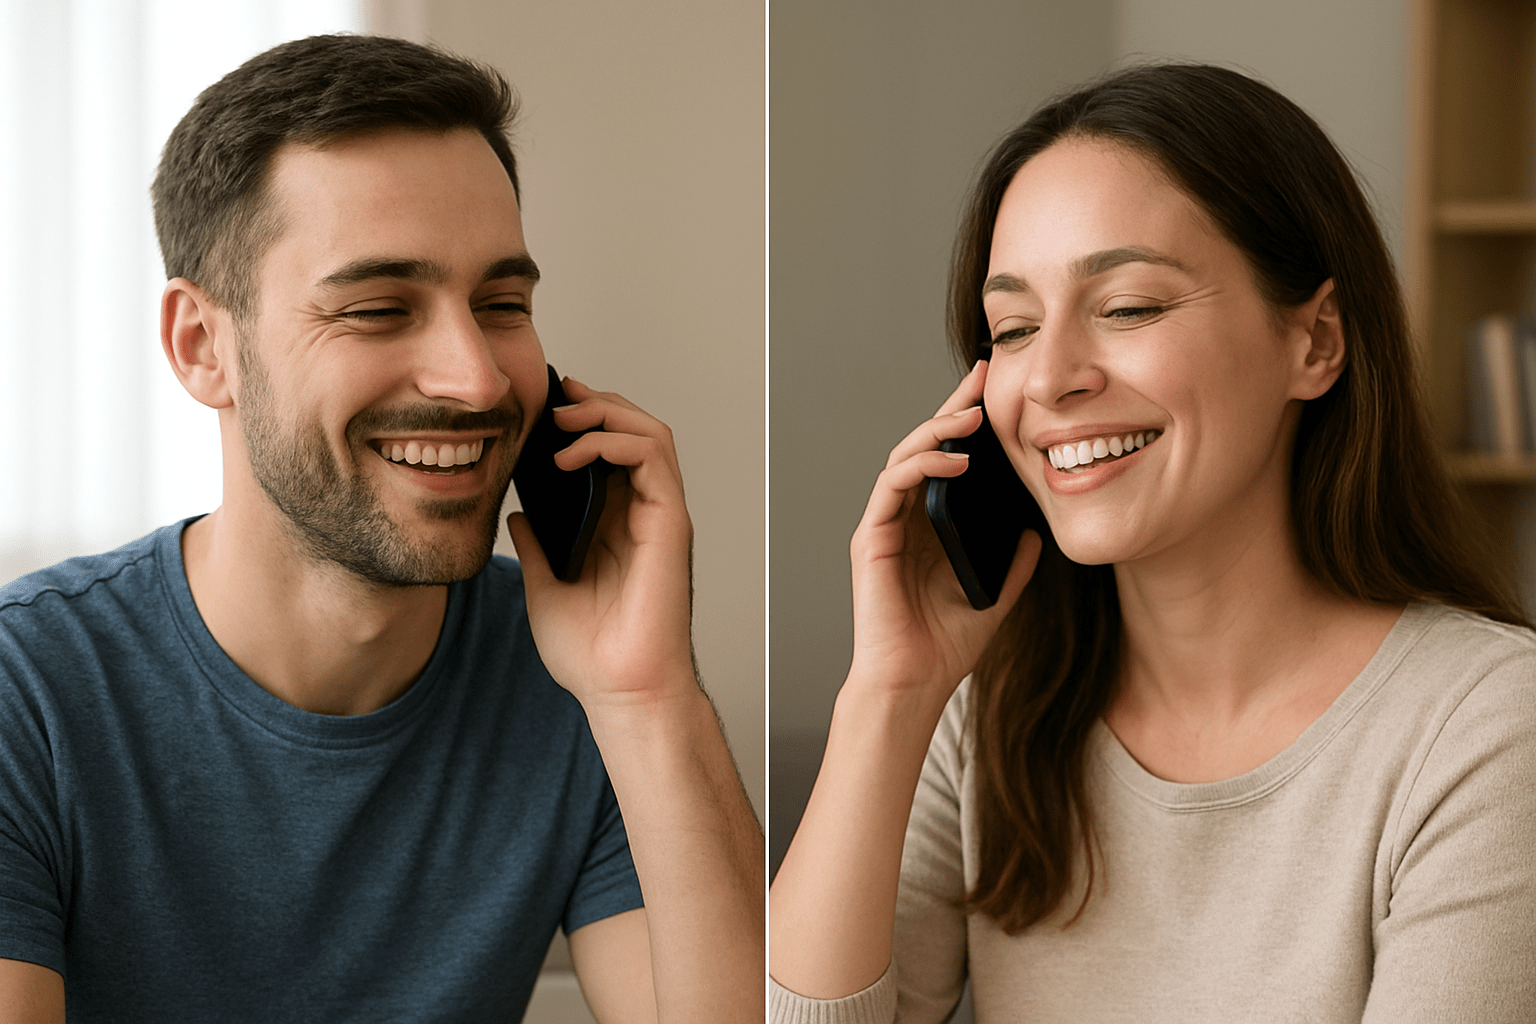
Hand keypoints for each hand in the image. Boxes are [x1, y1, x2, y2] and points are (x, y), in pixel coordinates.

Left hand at [506, 376, 695, 707]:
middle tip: (555, 398)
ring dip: (607, 413)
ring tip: (564, 418)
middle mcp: (643, 515)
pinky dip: (614, 440)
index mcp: (617, 525)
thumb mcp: (544, 587)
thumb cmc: (591, 655)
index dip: (584, 421)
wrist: (618, 691)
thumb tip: (518, 515)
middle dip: (596, 404)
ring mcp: (659, 516)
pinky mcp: (669, 523)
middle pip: (634, 431)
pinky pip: (652, 458)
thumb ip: (535, 547)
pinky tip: (573, 453)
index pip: (610, 452)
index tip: (545, 408)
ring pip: (650, 433)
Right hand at [847, 360, 1040, 702]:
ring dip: (937, 430)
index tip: (995, 392)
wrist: (914, 683)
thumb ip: (1013, 565)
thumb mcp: (996, 597)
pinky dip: (921, 466)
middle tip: (982, 378)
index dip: (968, 425)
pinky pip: (893, 486)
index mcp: (931, 528)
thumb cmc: (944, 646)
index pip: (948, 463)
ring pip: (904, 457)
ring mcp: (885, 525)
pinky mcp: (872, 538)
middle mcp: (904, 520)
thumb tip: (1035, 532)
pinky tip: (954, 460)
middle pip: (925, 447)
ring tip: (972, 416)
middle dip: (953, 409)